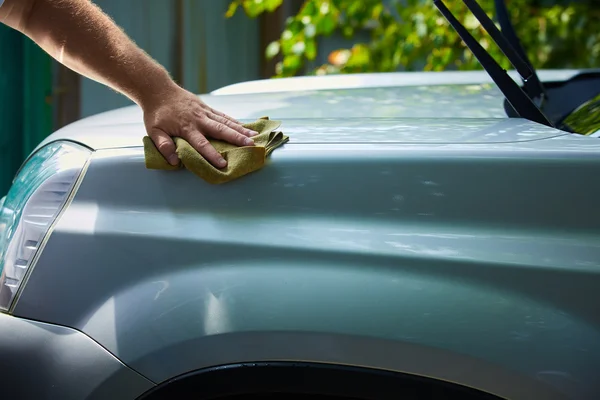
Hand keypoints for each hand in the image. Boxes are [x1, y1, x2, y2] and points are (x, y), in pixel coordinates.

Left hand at [141, 85, 255, 167]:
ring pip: (226, 122)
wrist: (158, 89)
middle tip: (251, 146)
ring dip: (241, 129)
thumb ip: (163, 145)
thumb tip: (173, 162)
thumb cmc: (156, 113)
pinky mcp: (206, 107)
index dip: (212, 154)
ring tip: (255, 136)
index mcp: (186, 128)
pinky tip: (245, 126)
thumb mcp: (153, 131)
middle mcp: (199, 120)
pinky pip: (223, 115)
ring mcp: (204, 112)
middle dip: (236, 139)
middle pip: (221, 130)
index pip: (201, 144)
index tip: (223, 164)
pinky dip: (235, 121)